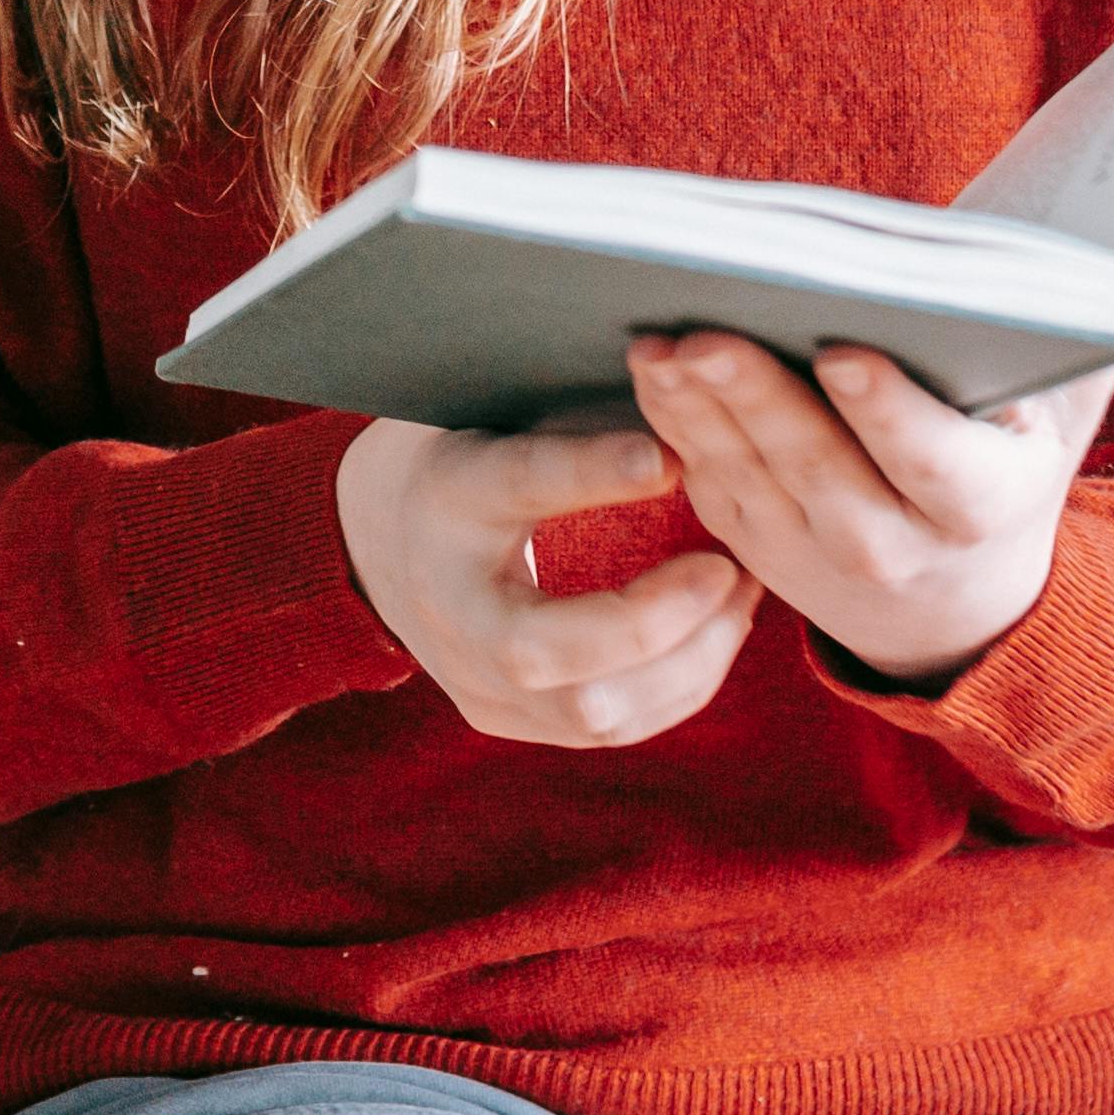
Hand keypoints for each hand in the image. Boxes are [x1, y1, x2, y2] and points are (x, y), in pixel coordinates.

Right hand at [331, 417, 754, 748]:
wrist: (375, 540)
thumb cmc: (467, 459)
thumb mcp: (499, 418)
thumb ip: (577, 419)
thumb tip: (685, 387)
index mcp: (448, 496)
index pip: (517, 484)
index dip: (591, 473)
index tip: (668, 458)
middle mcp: (447, 603)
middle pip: (541, 649)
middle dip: (651, 621)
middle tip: (726, 567)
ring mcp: (469, 676)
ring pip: (591, 710)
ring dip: (686, 661)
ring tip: (738, 598)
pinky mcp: (501, 716)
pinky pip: (608, 727)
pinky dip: (677, 685)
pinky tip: (714, 633)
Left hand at [627, 331, 1107, 689]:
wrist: (957, 606)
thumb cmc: (1004, 472)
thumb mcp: (1051, 428)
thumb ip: (1061, 355)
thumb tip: (1086, 276)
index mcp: (980, 508)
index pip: (934, 462)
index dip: (889, 411)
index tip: (844, 354)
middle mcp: (892, 547)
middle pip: (819, 467)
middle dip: (759, 397)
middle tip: (708, 336)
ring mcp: (813, 556)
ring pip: (749, 475)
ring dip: (696, 408)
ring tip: (657, 342)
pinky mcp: (755, 547)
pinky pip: (708, 483)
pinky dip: (675, 425)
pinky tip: (650, 367)